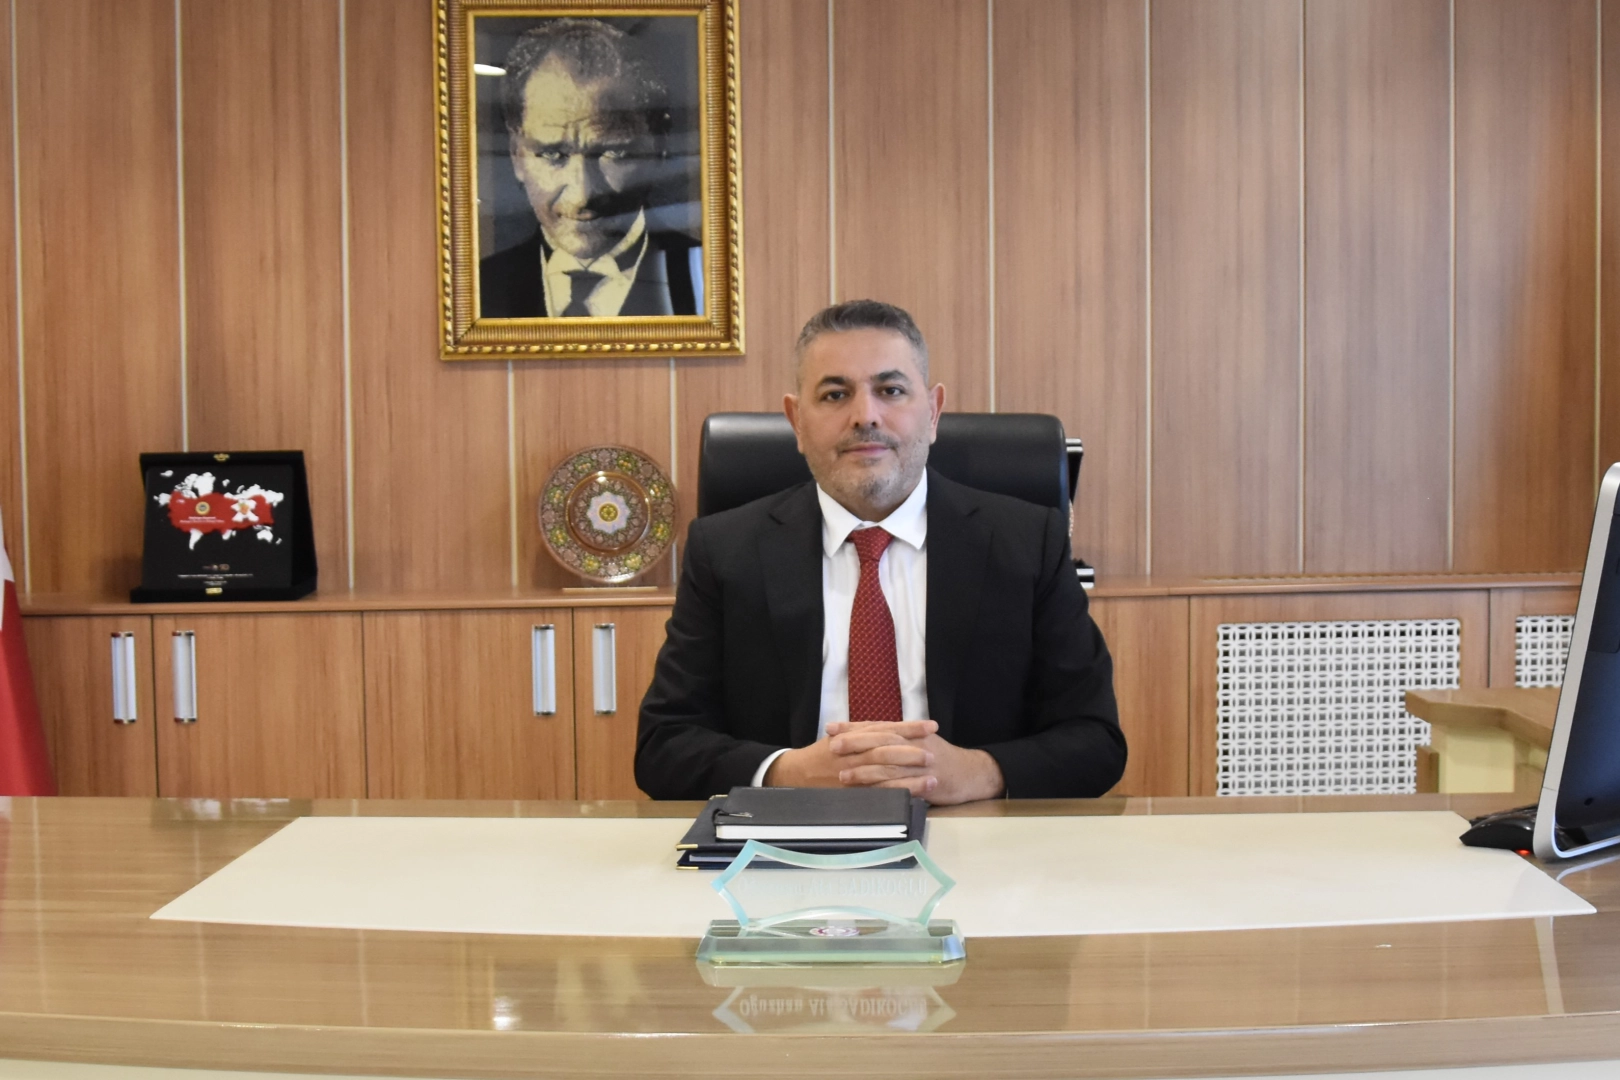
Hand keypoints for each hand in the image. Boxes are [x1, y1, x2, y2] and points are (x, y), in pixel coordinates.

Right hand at [764, 720, 937, 795]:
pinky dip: (895, 795)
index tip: (931, 726)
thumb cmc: (821, 755)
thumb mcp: (839, 737)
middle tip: (934, 752)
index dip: (909, 727)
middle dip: (912, 752)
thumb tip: (890, 727)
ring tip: (933, 778)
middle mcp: (853, 755)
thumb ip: (862, 731)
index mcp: (853, 737)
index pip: (886, 729)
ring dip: (910, 777)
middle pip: (886, 750)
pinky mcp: (851, 794)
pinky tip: (914, 797)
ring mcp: (852, 776)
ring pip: (884, 774)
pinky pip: (876, 795)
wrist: (795, 774)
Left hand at [824, 721, 1006, 804]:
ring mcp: (920, 764)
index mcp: (909, 733)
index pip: (876, 726)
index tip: (830, 728)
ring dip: (864, 770)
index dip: (852, 727)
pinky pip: (902, 786)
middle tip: (832, 747)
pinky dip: (884, 789)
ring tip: (842, 776)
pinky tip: (868, 794)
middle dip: (854, 743)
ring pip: (888, 765)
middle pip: (880, 741)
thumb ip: (895, 738)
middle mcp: (913, 744)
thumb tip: (866, 736)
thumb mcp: (919, 741)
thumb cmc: (942, 758)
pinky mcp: (926, 783)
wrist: (972, 773)